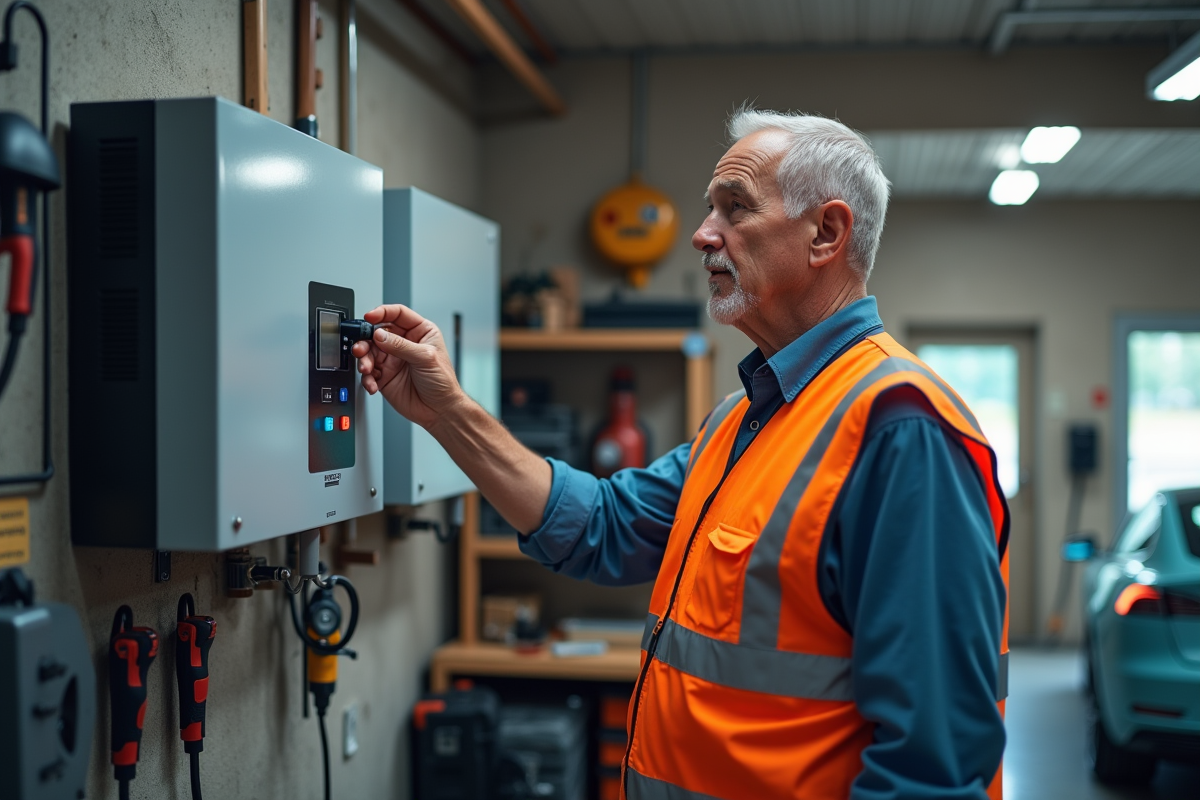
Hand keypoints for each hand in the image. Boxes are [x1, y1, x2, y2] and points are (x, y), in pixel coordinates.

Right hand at [350, 304, 465, 429]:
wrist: (439, 410)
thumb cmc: (442, 382)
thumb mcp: (425, 358)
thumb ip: (401, 345)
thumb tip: (379, 334)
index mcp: (419, 332)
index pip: (398, 314)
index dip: (382, 313)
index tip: (369, 317)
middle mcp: (404, 343)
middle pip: (377, 333)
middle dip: (366, 340)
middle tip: (361, 348)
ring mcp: (393, 359)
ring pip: (369, 352)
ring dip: (364, 360)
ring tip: (366, 369)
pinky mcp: (384, 376)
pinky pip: (369, 373)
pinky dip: (367, 378)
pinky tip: (373, 384)